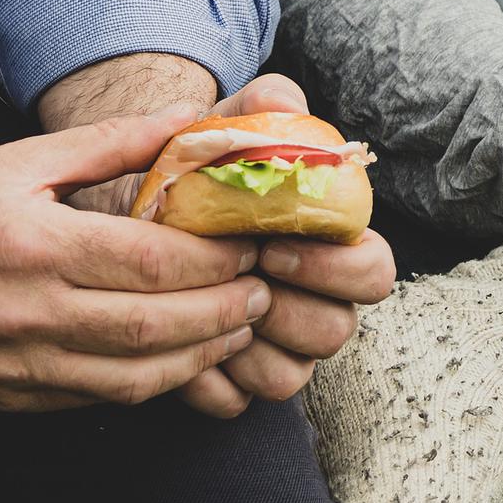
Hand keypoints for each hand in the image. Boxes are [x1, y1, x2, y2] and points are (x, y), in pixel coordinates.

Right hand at [0, 107, 265, 411]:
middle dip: (226, 310)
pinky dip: (158, 381)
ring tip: (242, 326)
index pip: (152, 262)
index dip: (216, 259)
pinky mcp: (14, 397)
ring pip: (137, 376)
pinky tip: (190, 356)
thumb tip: (191, 118)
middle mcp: (27, 313)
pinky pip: (104, 399)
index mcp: (33, 246)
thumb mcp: (24, 160)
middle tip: (265, 290)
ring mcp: (18, 365)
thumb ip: (113, 142)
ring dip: (203, 354)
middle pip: (155, 325)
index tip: (253, 244)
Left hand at [173, 76, 396, 416]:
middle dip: (287, 310)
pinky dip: (206, 379)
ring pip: (291, 378)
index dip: (335, 267)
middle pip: (336, 333)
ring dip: (248, 346)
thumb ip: (262, 109)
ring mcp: (277, 349)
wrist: (128, 213)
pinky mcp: (231, 383)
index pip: (374, 272)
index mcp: (331, 249)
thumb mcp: (223, 131)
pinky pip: (235, 403)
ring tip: (201, 306)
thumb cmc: (193, 172)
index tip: (274, 243)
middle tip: (237, 278)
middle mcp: (314, 304)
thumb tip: (285, 100)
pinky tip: (176, 339)